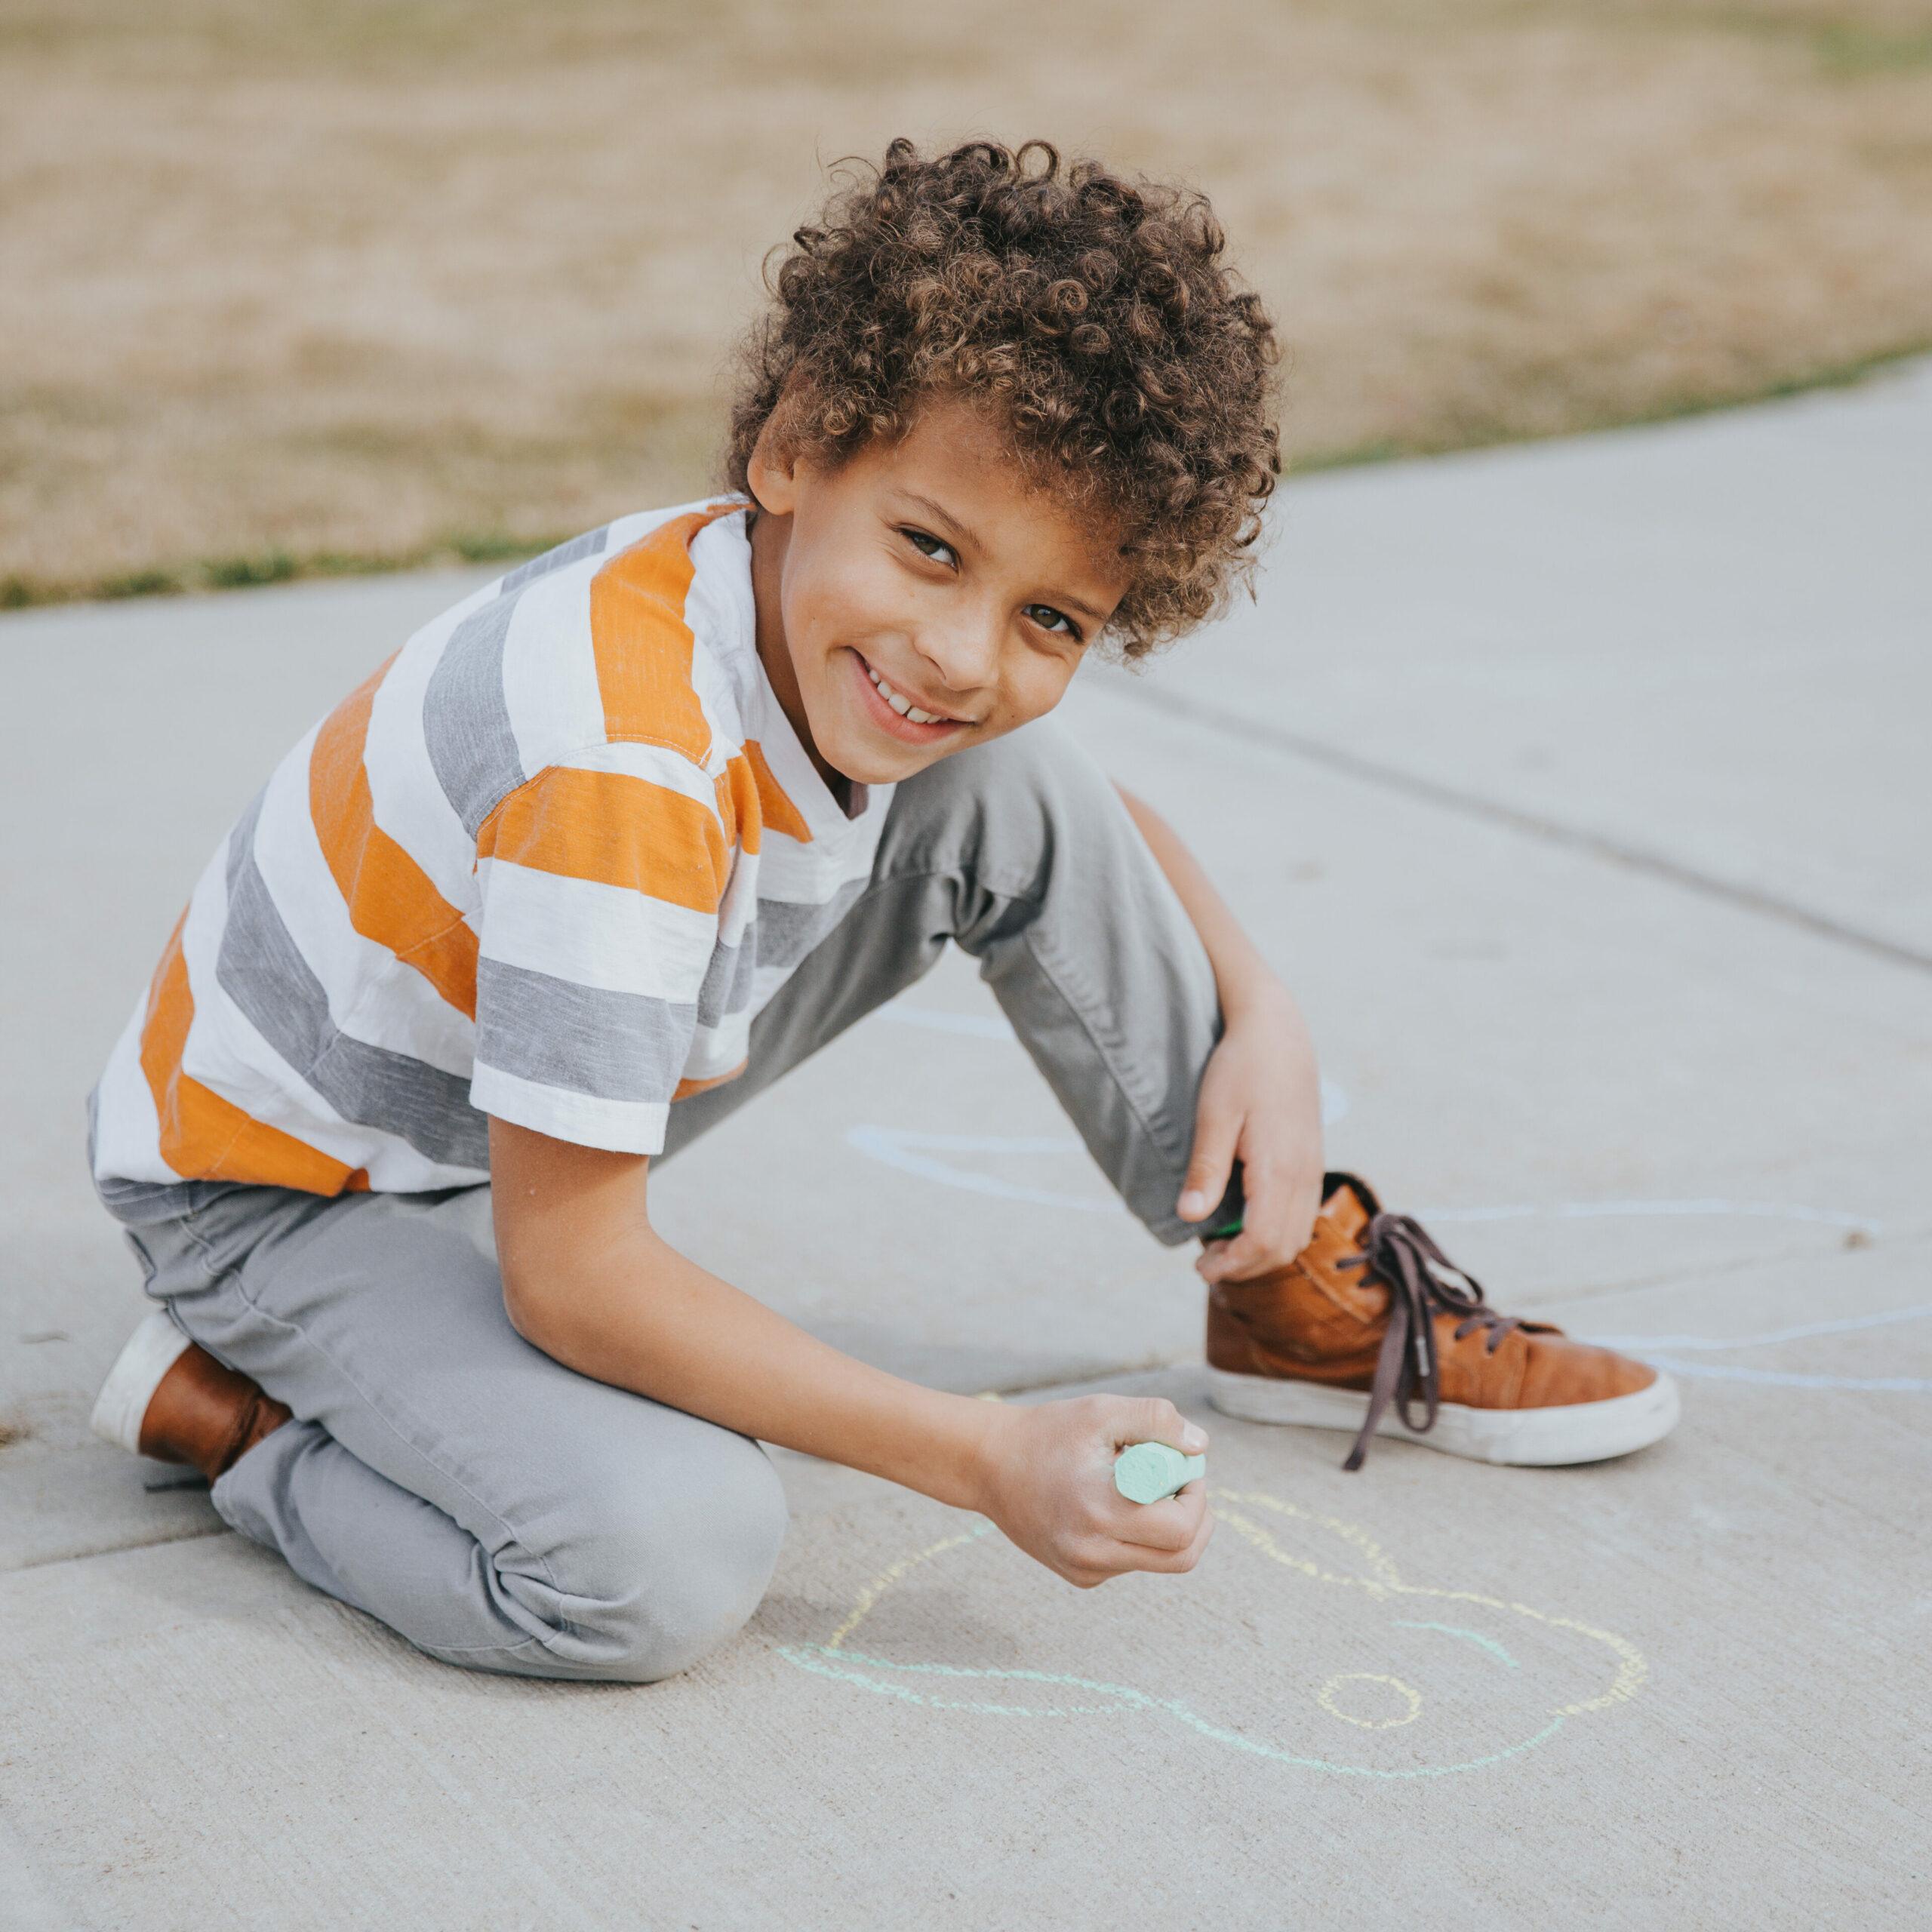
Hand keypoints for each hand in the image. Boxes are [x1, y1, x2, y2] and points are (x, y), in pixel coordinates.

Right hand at [972, 1396, 1212, 1586]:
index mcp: (1100, 1511)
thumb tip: (1200, 1446)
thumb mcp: (1101, 1412)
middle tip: (1181, 1484)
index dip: (1197, 1496)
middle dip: (1195, 1519)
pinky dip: (1138, 1536)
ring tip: (1135, 1487)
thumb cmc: (1047, 1433)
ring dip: (1166, 1526)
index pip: (1181, 1529)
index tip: (1184, 1467)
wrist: (989, 1465)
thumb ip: (1156, 1420)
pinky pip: (1130, 1562)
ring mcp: (1085, 1570)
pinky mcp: (1080, 1577)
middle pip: (1181, 1557)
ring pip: (1157, 1561)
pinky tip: (1111, 1505)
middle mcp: (1092, 1552)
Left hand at [1175, 987, 1325, 1285]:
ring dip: (1263, 1254)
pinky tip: (1247, 1224)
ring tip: (1224, 1248)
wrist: (1278, 1034)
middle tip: (1207, 1264)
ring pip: (1298, 1236)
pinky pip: (1303, 1216)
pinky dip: (1278, 1234)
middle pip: (1284, 1248)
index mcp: (1279, 1167)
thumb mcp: (1214, 1115)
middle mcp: (1304, 1174)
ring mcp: (1313, 1169)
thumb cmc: (1241, 1069)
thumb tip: (1190, 1216)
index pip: (1263, 1240)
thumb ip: (1206, 1169)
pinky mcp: (1312, 1162)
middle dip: (1247, 1267)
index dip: (1232, 1264)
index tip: (1201, 1268)